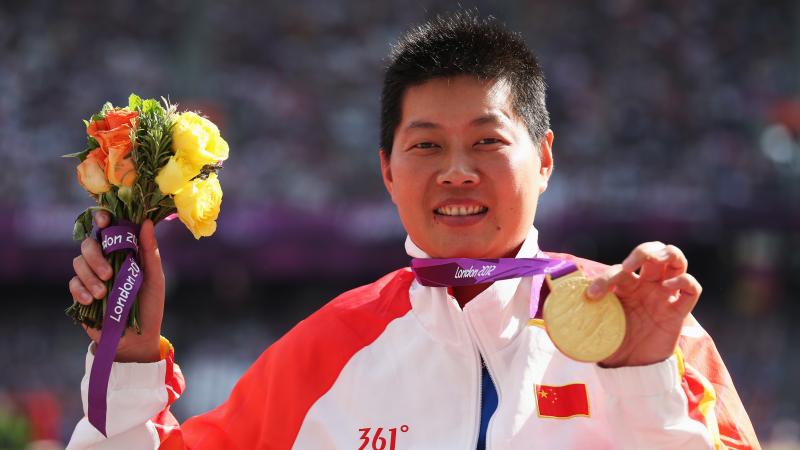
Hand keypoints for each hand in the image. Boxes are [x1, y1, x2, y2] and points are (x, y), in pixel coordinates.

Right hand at [68, 210, 165, 362]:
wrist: (138, 339)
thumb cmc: (150, 306)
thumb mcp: (154, 278)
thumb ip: (149, 251)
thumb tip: (145, 222)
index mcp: (124, 253)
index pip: (109, 230)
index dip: (103, 220)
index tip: (104, 220)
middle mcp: (106, 261)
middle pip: (88, 244)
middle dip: (95, 256)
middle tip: (108, 273)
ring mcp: (91, 277)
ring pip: (78, 263)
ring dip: (89, 276)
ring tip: (103, 294)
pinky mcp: (81, 295)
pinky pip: (73, 284)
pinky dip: (80, 291)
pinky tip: (91, 301)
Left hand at [586, 242, 701, 367]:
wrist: (632, 370)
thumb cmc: (612, 345)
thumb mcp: (593, 329)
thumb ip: (579, 319)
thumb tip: (552, 320)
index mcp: (625, 287)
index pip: (620, 269)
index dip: (605, 277)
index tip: (592, 295)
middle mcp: (646, 286)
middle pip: (654, 251)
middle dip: (644, 251)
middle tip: (630, 265)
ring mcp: (664, 296)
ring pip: (676, 260)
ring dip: (667, 255)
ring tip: (655, 263)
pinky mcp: (678, 311)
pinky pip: (692, 288)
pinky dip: (684, 281)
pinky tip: (670, 286)